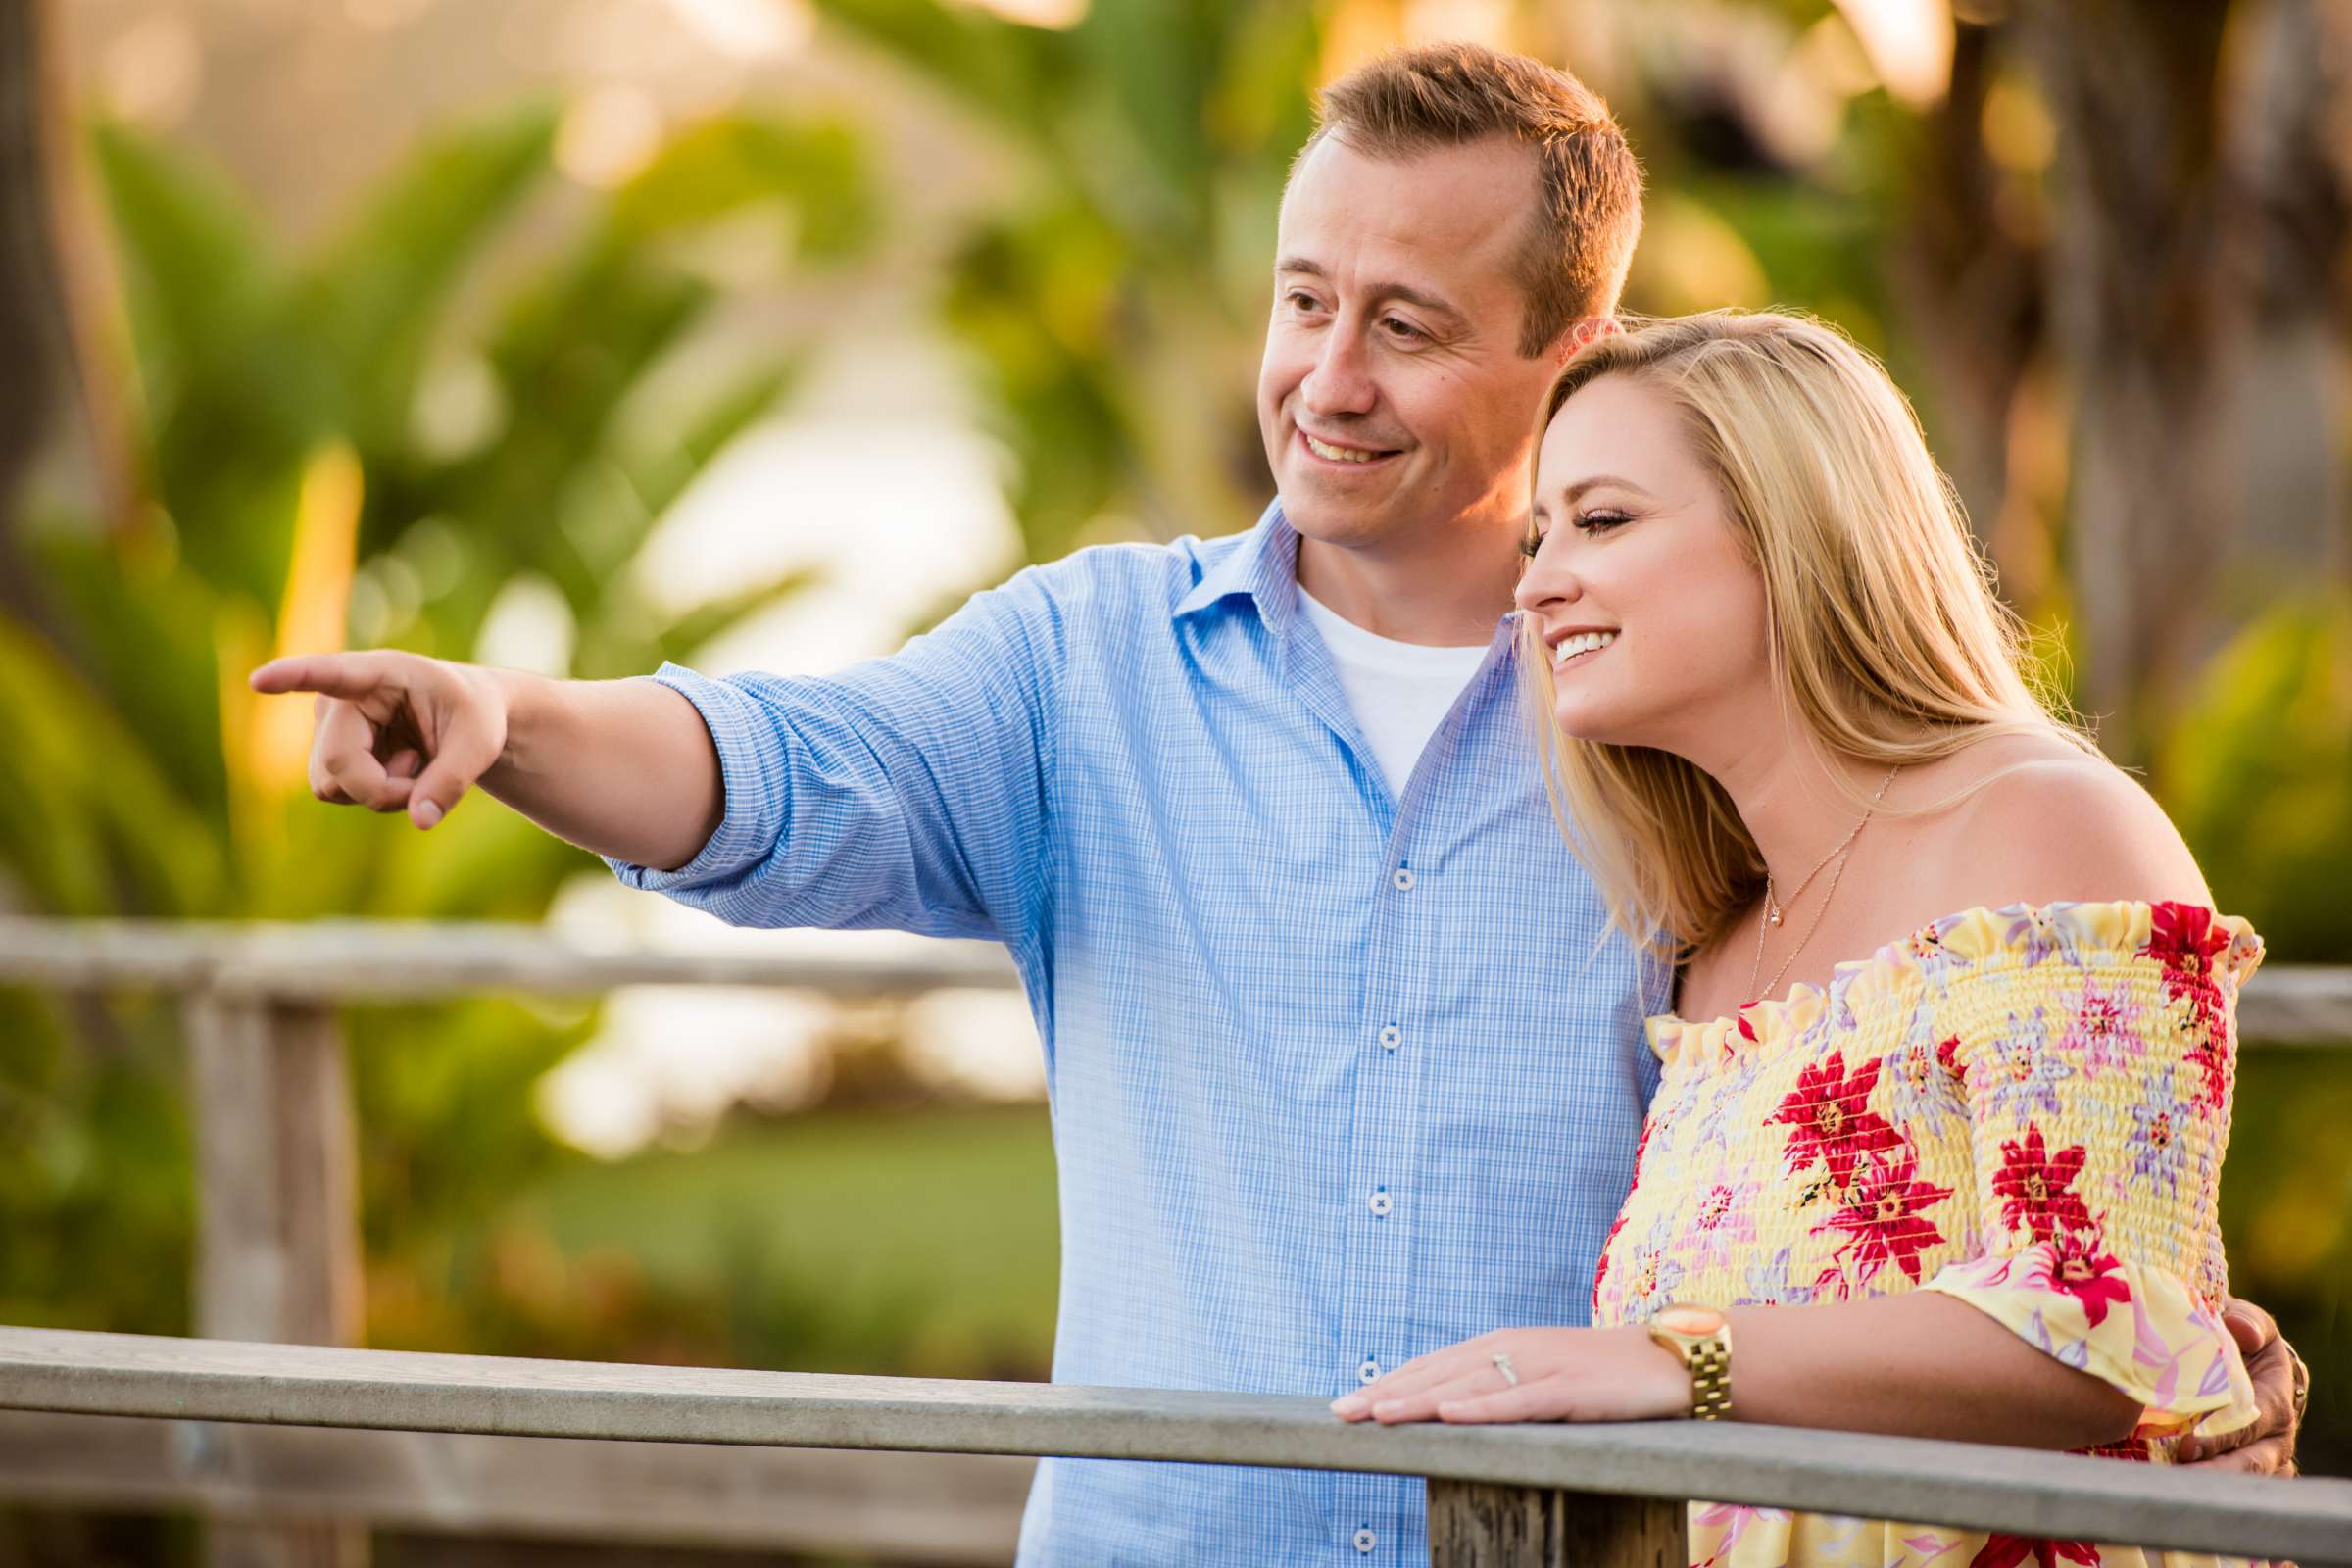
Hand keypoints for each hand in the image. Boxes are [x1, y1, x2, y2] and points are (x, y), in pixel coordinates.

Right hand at [250, 651, 511, 831]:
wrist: (464, 720)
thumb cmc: (474, 716)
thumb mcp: (481, 742)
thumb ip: (453, 780)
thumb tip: (421, 820)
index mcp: (383, 672)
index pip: (333, 673)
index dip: (294, 677)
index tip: (259, 680)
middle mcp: (343, 696)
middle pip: (338, 763)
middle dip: (382, 789)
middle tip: (423, 775)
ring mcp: (329, 725)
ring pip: (330, 785)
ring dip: (378, 793)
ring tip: (414, 764)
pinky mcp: (327, 753)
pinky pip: (336, 793)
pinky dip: (373, 796)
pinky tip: (397, 772)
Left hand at [1328, 1326, 1688, 1424]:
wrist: (1667, 1360)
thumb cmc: (1600, 1373)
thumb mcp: (1541, 1376)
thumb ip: (1499, 1386)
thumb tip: (1450, 1407)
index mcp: (1501, 1346)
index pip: (1432, 1366)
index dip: (1389, 1383)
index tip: (1347, 1405)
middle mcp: (1512, 1349)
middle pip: (1439, 1373)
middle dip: (1387, 1392)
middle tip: (1341, 1413)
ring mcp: (1540, 1367)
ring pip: (1468, 1386)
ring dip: (1419, 1399)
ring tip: (1377, 1414)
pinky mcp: (1569, 1389)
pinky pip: (1518, 1401)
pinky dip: (1481, 1407)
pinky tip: (1449, 1414)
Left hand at [2173, 1296, 2305, 1474]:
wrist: (2235, 1358)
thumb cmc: (2238, 1338)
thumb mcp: (2246, 1322)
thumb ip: (2246, 1322)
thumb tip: (2242, 1330)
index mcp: (2276, 1400)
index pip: (2251, 1423)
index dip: (2221, 1435)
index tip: (2188, 1444)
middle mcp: (2274, 1437)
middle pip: (2250, 1463)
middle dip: (2214, 1470)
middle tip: (2175, 1472)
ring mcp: (2261, 1458)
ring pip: (2243, 1482)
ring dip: (2208, 1484)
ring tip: (2170, 1486)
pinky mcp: (2240, 1470)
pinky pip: (2230, 1490)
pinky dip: (2205, 1490)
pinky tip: (2169, 1486)